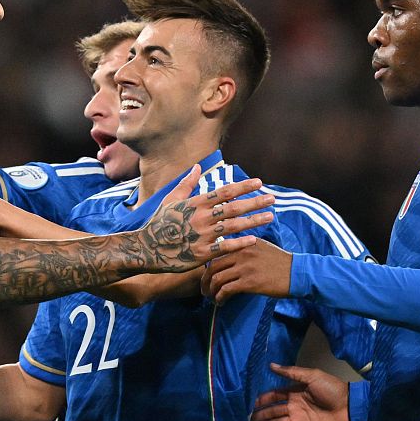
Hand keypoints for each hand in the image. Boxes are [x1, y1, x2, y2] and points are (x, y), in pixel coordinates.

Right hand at [136, 166, 273, 272]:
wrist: (146, 248)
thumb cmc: (159, 223)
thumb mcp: (170, 199)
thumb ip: (187, 183)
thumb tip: (197, 167)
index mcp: (195, 203)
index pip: (224, 191)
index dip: (243, 186)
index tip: (259, 183)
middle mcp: (201, 217)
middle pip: (234, 207)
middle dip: (255, 202)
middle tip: (272, 199)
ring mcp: (202, 236)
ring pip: (233, 226)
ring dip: (253, 221)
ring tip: (269, 217)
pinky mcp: (201, 253)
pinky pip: (224, 247)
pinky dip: (239, 244)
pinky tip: (254, 240)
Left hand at [202, 237, 291, 302]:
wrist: (298, 273)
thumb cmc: (282, 262)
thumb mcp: (262, 248)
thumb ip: (245, 249)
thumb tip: (230, 259)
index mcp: (243, 243)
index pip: (218, 253)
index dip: (208, 267)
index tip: (207, 277)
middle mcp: (241, 252)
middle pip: (213, 266)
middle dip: (205, 281)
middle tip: (204, 290)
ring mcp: (245, 267)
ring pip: (217, 279)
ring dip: (211, 291)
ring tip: (212, 299)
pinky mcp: (249, 282)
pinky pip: (226, 290)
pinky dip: (220, 298)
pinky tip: (221, 303)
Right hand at [250, 364, 350, 420]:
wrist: (348, 406)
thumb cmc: (331, 389)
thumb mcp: (311, 376)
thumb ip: (291, 373)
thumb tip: (271, 365)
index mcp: (295, 393)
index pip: (274, 397)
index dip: (263, 400)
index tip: (252, 404)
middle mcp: (294, 407)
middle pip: (273, 412)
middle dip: (259, 416)